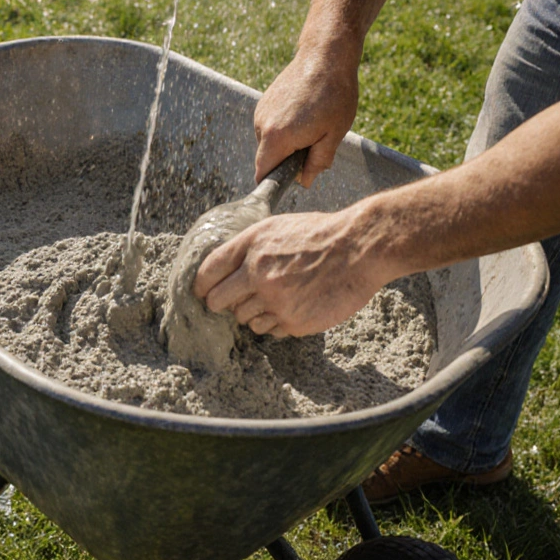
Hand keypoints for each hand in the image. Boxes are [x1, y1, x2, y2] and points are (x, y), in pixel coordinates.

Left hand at [191, 209, 391, 337]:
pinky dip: (275, 323)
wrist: (358, 249)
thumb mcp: (276, 227)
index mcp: (250, 247)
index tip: (202, 292)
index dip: (200, 285)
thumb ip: (247, 248)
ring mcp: (275, 301)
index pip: (207, 273)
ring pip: (244, 320)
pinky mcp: (294, 322)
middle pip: (218, 302)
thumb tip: (222, 270)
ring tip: (274, 299)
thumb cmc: (319, 235)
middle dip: (220, 304)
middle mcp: (257, 275)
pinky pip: (270, 331)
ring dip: (252, 314)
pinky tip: (291, 307)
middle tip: (230, 303)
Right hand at [254, 50, 358, 187]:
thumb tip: (304, 182)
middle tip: (314, 146)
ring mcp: (261, 112)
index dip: (274, 183)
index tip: (291, 181)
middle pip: (266, 159)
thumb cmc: (334, 95)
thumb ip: (316, 163)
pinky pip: (269, 127)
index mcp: (277, 138)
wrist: (325, 55)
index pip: (263, 174)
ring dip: (286, 144)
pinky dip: (283, 129)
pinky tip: (304, 114)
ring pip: (268, 143)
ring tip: (312, 125)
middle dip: (286, 161)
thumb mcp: (333, 136)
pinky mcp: (264, 102)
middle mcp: (262, 126)